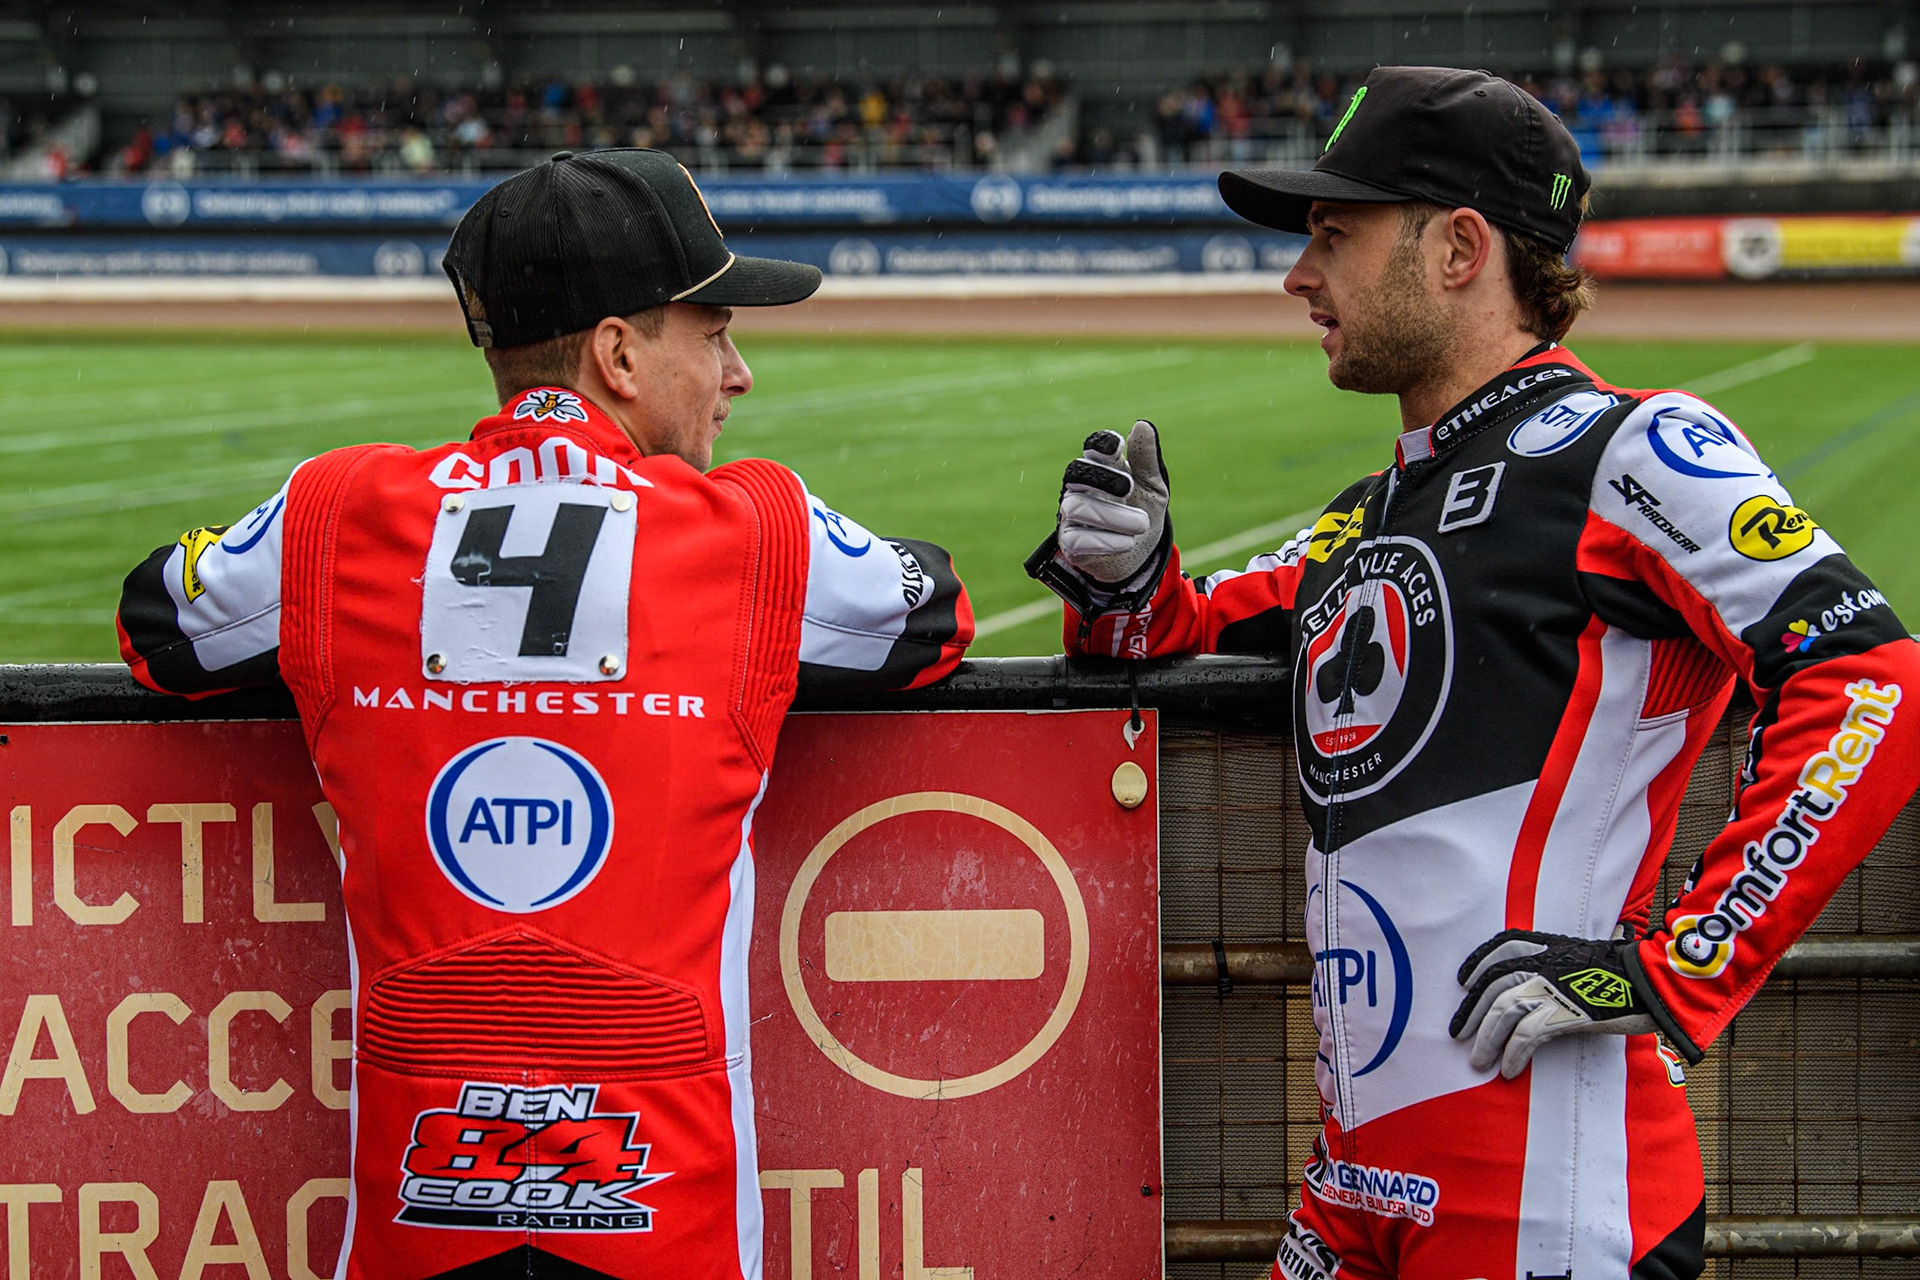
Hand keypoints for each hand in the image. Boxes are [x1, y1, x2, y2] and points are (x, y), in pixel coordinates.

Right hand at [1056, 421, 1168, 585]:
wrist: (1139, 555)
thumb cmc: (1142, 511)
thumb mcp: (1152, 486)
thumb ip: (1146, 459)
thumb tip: (1142, 425)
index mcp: (1102, 468)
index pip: (1094, 448)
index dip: (1101, 445)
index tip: (1116, 447)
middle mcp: (1080, 487)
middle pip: (1077, 472)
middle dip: (1103, 478)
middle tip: (1128, 488)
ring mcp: (1071, 515)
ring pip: (1079, 506)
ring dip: (1114, 517)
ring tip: (1140, 524)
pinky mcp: (1069, 542)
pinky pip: (1078, 538)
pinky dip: (1108, 541)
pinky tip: (1126, 543)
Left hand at [1449, 930, 1656, 1077]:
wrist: (1655, 982)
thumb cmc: (1625, 975)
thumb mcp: (1583, 960)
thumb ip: (1556, 969)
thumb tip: (1533, 994)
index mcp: (1547, 946)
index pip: (1500, 949)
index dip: (1477, 965)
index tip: (1463, 982)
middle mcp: (1544, 962)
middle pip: (1493, 986)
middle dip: (1471, 1012)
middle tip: (1459, 1035)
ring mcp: (1553, 986)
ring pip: (1504, 1011)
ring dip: (1487, 1040)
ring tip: (1479, 1062)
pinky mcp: (1566, 1012)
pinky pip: (1528, 1035)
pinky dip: (1514, 1053)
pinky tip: (1509, 1069)